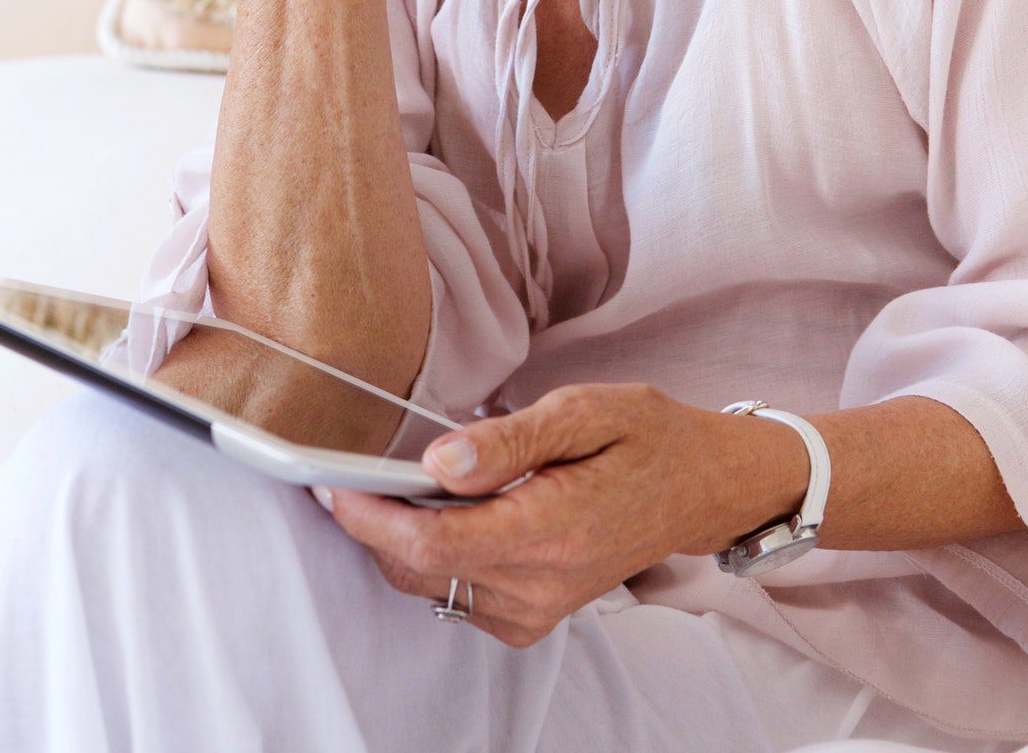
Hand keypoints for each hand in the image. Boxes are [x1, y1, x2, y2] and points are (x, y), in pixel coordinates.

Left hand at [328, 383, 726, 647]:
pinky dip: (431, 556)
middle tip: (349, 472)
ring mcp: (536, 609)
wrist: (696, 488)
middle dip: (372, 524)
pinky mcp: (531, 617)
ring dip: (398, 538)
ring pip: (430, 584)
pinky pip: (455, 594)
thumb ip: (507, 439)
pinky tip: (442, 511)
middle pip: (420, 568)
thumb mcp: (583, 410)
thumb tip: (436, 462)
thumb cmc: (643, 436)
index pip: (434, 541)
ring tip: (393, 484)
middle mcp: (541, 584)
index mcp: (553, 528)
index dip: (370, 516)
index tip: (330, 483)